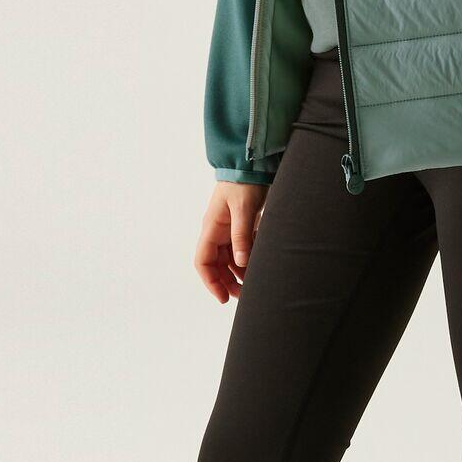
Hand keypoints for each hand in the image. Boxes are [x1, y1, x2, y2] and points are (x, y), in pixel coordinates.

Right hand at [197, 181, 266, 303]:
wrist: (252, 164)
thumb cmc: (244, 183)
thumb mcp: (244, 210)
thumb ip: (242, 235)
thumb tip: (240, 263)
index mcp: (211, 228)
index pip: (203, 261)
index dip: (210, 282)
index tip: (223, 297)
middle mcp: (216, 231)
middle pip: (216, 264)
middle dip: (227, 282)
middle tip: (243, 295)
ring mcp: (228, 229)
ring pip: (229, 259)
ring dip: (238, 273)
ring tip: (253, 285)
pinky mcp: (241, 226)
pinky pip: (240, 249)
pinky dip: (247, 260)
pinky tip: (259, 265)